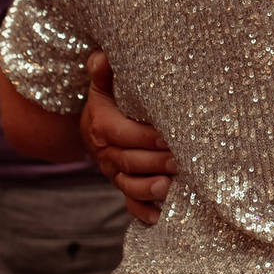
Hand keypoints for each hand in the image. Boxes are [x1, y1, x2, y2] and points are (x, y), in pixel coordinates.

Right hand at [82, 52, 175, 224]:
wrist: (93, 128)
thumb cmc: (108, 103)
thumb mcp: (103, 87)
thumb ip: (103, 74)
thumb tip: (102, 57)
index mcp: (102, 127)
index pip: (123, 134)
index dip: (144, 138)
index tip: (168, 137)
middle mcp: (107, 154)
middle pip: (129, 161)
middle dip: (155, 163)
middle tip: (181, 161)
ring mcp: (114, 173)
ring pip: (128, 185)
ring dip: (148, 189)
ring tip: (169, 188)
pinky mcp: (123, 186)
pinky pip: (129, 204)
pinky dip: (141, 212)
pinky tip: (158, 217)